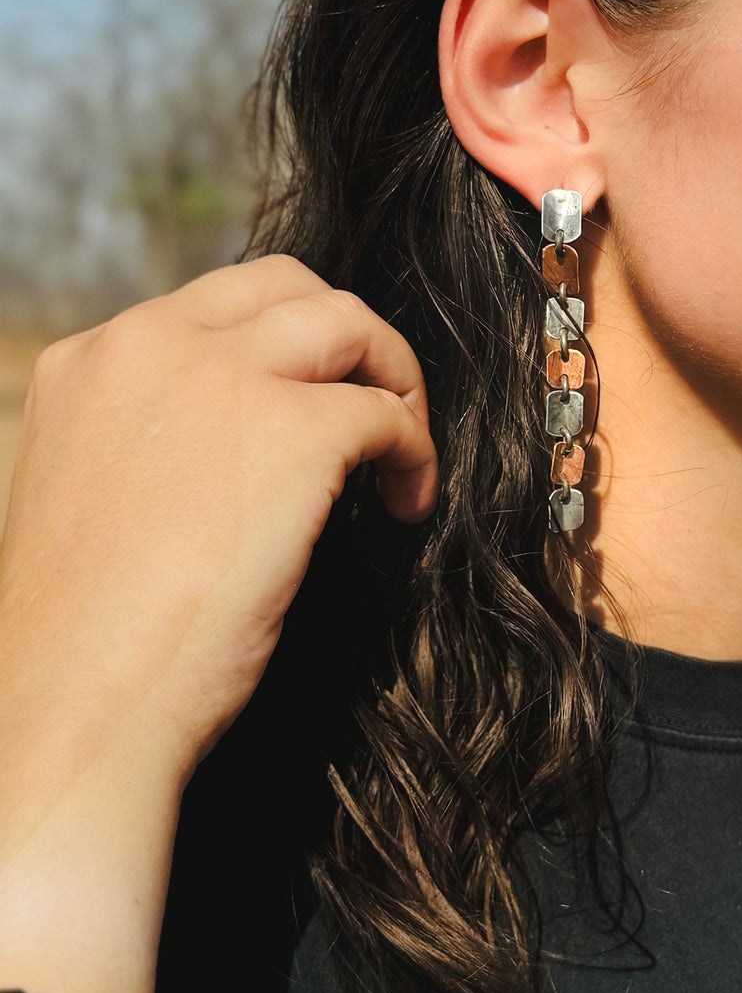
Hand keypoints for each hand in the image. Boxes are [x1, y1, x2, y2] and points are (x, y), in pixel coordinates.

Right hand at [0, 255, 438, 787]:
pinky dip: (413, 450)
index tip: (303, 404)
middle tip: (373, 404)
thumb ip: (154, 440)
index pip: (209, 310)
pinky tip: (406, 505)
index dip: (274, 352)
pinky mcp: (295, 432)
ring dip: (392, 377)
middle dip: (344, 336)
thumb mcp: (97, 493)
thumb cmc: (86, 640)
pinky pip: (384, 412)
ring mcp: (223, 379)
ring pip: (347, 323)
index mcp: (88, 362)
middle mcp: (148, 346)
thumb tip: (240, 448)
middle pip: (286, 285)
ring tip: (402, 449)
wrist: (77, 707)